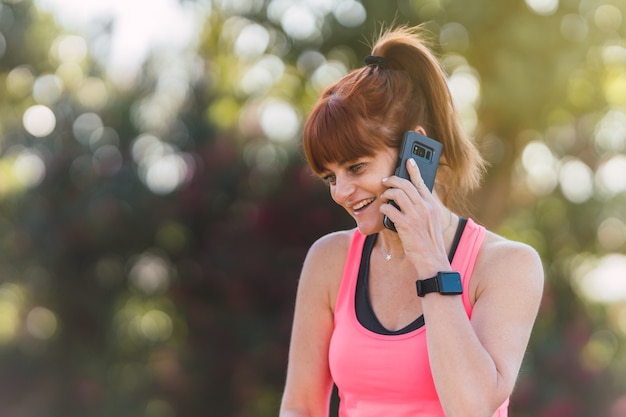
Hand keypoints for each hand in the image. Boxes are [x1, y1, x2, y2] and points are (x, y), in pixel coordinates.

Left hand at [380, 158, 449, 275]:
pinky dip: (384, 208)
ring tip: (384, 197)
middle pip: (406, 185)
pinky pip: (390, 209)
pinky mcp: (405, 224)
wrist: (432, 259)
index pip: (422, 182)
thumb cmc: (429, 242)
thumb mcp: (431, 221)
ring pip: (397, 194)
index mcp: (432, 205)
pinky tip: (384, 211)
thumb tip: (410, 198)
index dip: (414, 170)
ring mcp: (416, 215)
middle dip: (392, 180)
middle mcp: (425, 207)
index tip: (408, 160)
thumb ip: (424, 208)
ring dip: (387, 193)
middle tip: (385, 181)